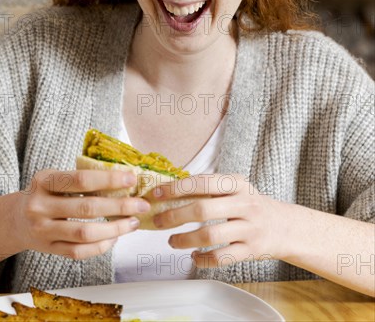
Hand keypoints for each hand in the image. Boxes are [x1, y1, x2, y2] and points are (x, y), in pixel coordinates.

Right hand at [15, 169, 150, 259]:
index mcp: (44, 180)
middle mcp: (39, 206)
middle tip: (141, 205)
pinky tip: (115, 237)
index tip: (131, 180)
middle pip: (86, 208)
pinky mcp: (47, 249)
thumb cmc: (45, 193)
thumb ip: (81, 178)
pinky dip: (101, 246)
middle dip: (119, 207)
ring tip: (132, 223)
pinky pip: (79, 252)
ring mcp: (42, 230)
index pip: (81, 179)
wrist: (15, 219)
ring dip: (114, 229)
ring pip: (84, 233)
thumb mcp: (55, 178)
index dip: (108, 179)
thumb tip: (123, 180)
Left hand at [147, 173, 285, 267]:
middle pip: (203, 209)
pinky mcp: (252, 250)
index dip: (176, 188)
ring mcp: (249, 228)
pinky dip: (204, 259)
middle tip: (159, 221)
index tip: (157, 194)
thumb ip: (210, 186)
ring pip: (211, 236)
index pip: (202, 182)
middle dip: (175, 216)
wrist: (285, 226)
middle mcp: (245, 204)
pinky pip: (222, 257)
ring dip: (185, 240)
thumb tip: (170, 188)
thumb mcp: (236, 187)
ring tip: (172, 241)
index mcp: (237, 183)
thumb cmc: (250, 204)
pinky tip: (194, 257)